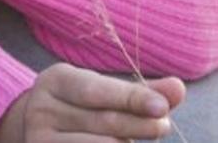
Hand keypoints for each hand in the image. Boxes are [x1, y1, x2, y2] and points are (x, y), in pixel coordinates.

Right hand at [0, 64, 184, 142]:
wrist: (42, 130)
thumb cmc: (84, 108)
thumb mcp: (105, 93)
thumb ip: (140, 92)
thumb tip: (178, 88)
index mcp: (55, 81)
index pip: (96, 90)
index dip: (131, 98)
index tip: (163, 108)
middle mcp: (40, 109)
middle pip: (101, 121)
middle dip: (138, 125)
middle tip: (163, 126)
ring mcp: (39, 139)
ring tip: (137, 141)